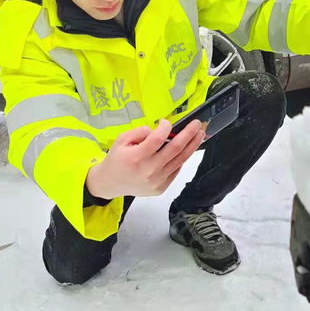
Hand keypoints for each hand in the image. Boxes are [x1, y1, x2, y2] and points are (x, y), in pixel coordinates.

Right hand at [86, 118, 204, 198]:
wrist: (110, 183)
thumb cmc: (116, 160)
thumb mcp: (122, 139)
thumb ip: (140, 132)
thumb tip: (159, 131)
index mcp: (137, 157)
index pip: (158, 138)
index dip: (166, 127)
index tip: (166, 122)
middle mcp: (149, 170)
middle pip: (175, 149)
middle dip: (188, 134)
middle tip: (197, 124)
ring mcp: (157, 181)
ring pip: (180, 160)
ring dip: (192, 145)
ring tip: (199, 134)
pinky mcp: (161, 188)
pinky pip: (176, 170)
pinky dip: (182, 158)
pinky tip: (186, 149)